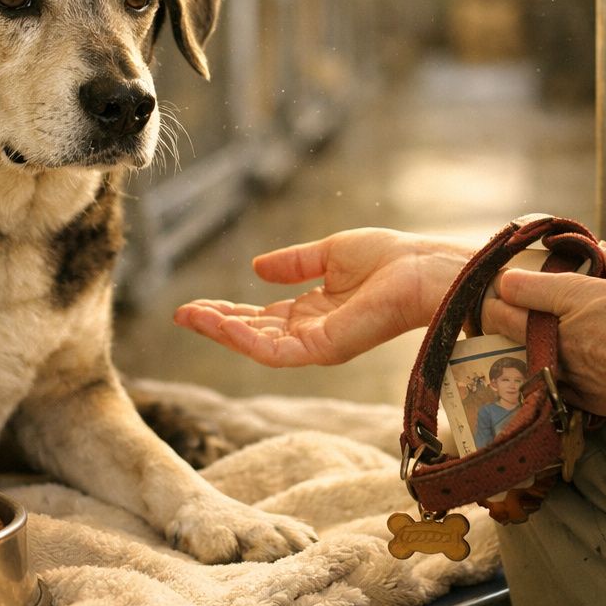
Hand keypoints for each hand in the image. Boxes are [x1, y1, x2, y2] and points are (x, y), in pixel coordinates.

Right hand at [173, 228, 473, 366]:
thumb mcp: (330, 253)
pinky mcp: (325, 349)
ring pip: (257, 347)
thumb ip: (294, 263)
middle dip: (216, 325)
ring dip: (222, 332)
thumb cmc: (392, 259)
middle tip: (181, 313)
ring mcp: (317, 344)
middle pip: (254, 335)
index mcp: (314, 312)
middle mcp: (312, 333)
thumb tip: (256, 268)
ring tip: (190, 316)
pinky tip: (221, 323)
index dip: (228, 313)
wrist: (424, 269)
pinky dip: (245, 339)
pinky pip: (275, 351)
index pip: (261, 320)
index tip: (195, 305)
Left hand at [493, 246, 605, 419]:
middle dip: (490, 312)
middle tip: (489, 307)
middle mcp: (554, 333)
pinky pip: (541, 382)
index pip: (511, 286)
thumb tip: (600, 247)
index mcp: (567, 297)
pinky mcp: (572, 396)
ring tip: (510, 337)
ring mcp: (560, 367)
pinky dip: (537, 372)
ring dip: (510, 344)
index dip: (501, 283)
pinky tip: (543, 366)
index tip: (501, 282)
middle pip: (500, 321)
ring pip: (515, 354)